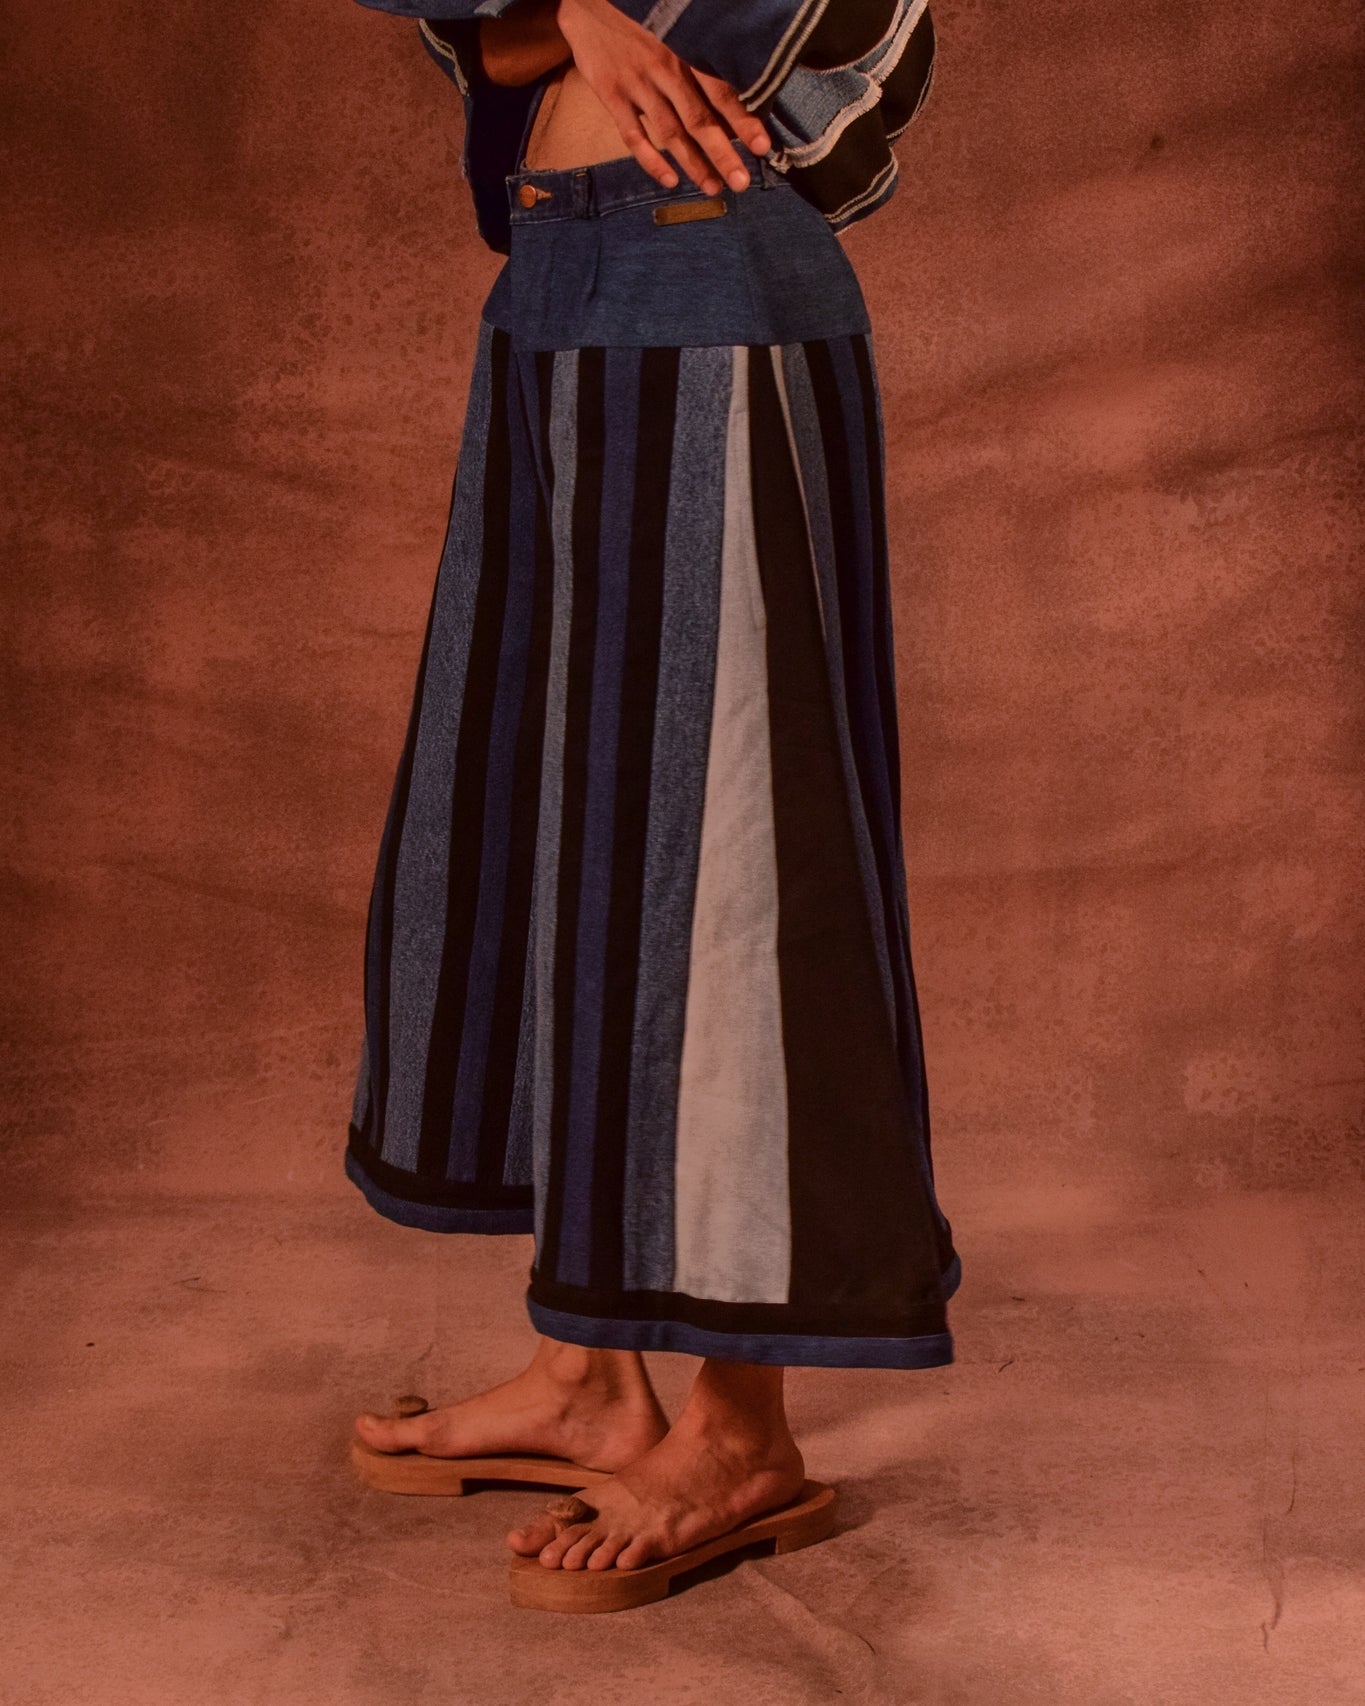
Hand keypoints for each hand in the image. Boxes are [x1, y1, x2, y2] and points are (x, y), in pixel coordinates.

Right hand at [554, 0, 771, 193]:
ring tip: (713, 188)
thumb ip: (698, 62)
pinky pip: (633, 134)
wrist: (589, 3)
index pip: (721, 90)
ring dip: (693, 164)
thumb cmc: (643, 23)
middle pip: (699, 119)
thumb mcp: (675, 32)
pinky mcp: (612, 94)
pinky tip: (669, 180)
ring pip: (670, 132)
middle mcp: (665, 70)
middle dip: (722, 154)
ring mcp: (638, 84)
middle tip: (741, 182)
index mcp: (686, 52)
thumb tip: (735, 95)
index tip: (762, 146)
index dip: (742, 120)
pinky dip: (651, 160)